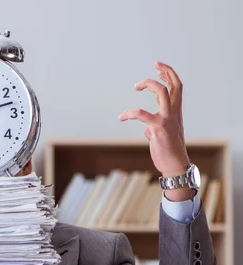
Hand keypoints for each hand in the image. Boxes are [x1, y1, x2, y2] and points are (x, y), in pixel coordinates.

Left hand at [119, 61, 193, 201]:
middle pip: (174, 85)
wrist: (174, 165)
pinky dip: (130, 113)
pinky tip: (121, 117)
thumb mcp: (160, 135)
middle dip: (165, 72)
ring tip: (136, 86)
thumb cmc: (167, 151)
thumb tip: (146, 127)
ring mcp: (167, 119)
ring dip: (150, 84)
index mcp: (175, 113)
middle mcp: (174, 113)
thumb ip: (154, 127)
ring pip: (162, 92)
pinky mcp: (158, 128)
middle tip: (154, 66)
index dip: (169, 75)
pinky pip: (142, 114)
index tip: (159, 67)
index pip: (177, 88)